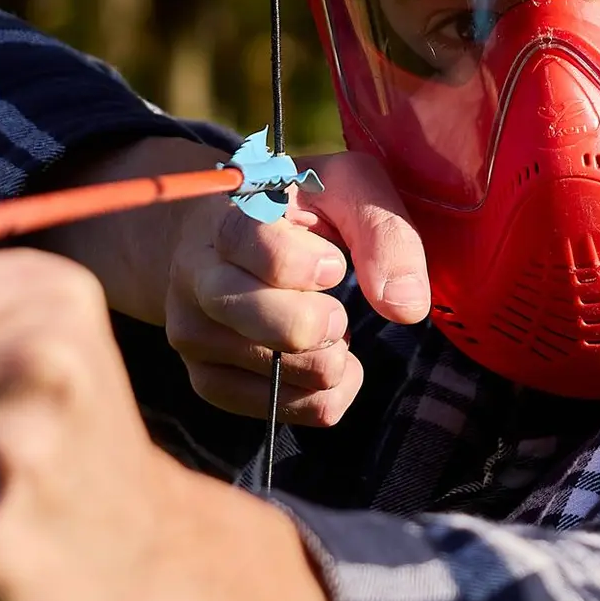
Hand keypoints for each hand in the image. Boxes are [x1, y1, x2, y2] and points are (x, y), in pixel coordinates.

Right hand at [163, 151, 432, 427]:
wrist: (223, 246)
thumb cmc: (298, 213)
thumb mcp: (347, 191)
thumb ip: (384, 233)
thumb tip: (406, 308)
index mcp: (225, 217)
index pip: (248, 241)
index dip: (304, 262)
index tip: (334, 266)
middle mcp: (195, 279)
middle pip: (266, 322)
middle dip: (324, 323)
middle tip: (337, 309)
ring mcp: (194, 336)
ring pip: (280, 373)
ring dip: (328, 357)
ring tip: (326, 328)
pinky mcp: (208, 382)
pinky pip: (281, 409)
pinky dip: (323, 393)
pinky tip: (326, 359)